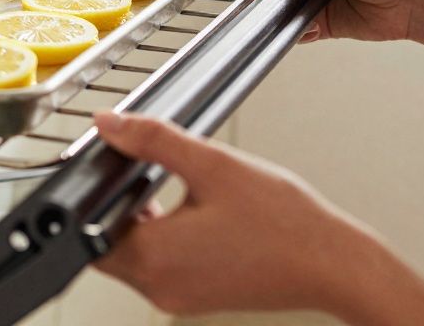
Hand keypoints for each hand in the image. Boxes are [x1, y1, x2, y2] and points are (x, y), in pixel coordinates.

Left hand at [93, 112, 382, 316]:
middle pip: (109, 244)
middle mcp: (159, 287)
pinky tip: (198, 216)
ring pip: (136, 257)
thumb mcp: (213, 164)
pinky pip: (162, 268)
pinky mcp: (197, 299)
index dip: (95, 196)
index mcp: (154, 257)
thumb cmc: (284, 223)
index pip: (89, 230)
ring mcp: (179, 298)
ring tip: (181, 192)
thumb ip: (154, 140)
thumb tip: (110, 124)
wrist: (334, 264)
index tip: (113, 169)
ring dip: (144, 224)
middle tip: (149, 175)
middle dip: (120, 207)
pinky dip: (167, 241)